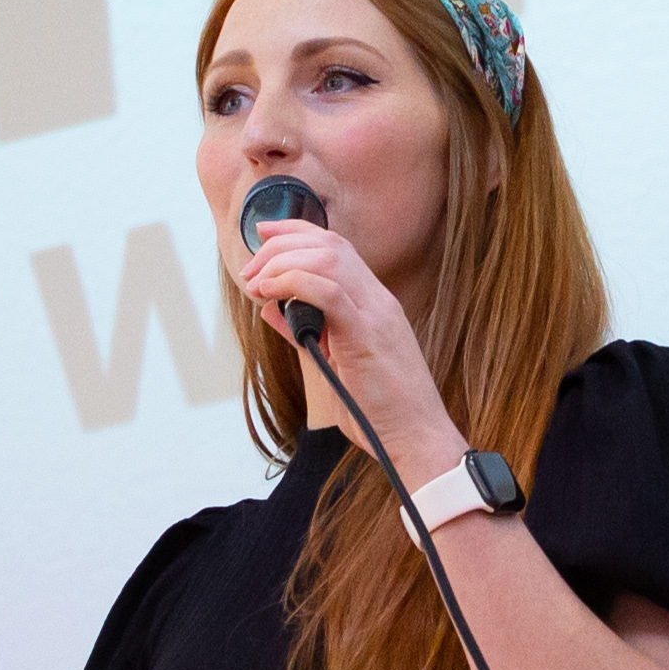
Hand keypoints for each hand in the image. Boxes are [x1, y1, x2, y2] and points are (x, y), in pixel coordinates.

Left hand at [231, 216, 465, 464]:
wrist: (417, 438)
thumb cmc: (380, 410)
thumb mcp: (332, 364)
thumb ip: (305, 333)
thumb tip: (272, 311)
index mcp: (374, 303)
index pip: (336, 247)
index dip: (296, 232)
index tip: (263, 235)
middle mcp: (378, 300)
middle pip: (328, 244)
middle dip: (281, 245)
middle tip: (251, 271)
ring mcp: (376, 314)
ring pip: (328, 259)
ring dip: (282, 263)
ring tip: (257, 284)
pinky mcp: (367, 335)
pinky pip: (329, 291)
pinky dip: (294, 283)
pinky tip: (271, 295)